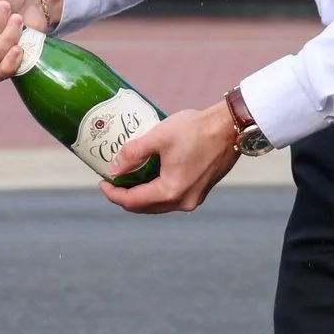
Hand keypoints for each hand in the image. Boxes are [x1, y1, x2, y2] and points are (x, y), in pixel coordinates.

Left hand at [98, 99, 247, 216]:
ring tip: (129, 176)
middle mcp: (183, 201)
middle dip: (126, 195)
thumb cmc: (197, 129)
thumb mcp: (158, 136)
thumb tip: (113, 168)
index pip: (133, 201)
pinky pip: (171, 197)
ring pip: (158, 204)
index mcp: (171, 191)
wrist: (231, 126)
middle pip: (145, 207)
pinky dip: (157, 190)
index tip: (102, 182)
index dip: (113, 194)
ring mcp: (194, 198)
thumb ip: (132, 153)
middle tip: (113, 180)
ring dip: (141, 194)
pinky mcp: (200, 191)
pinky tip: (150, 174)